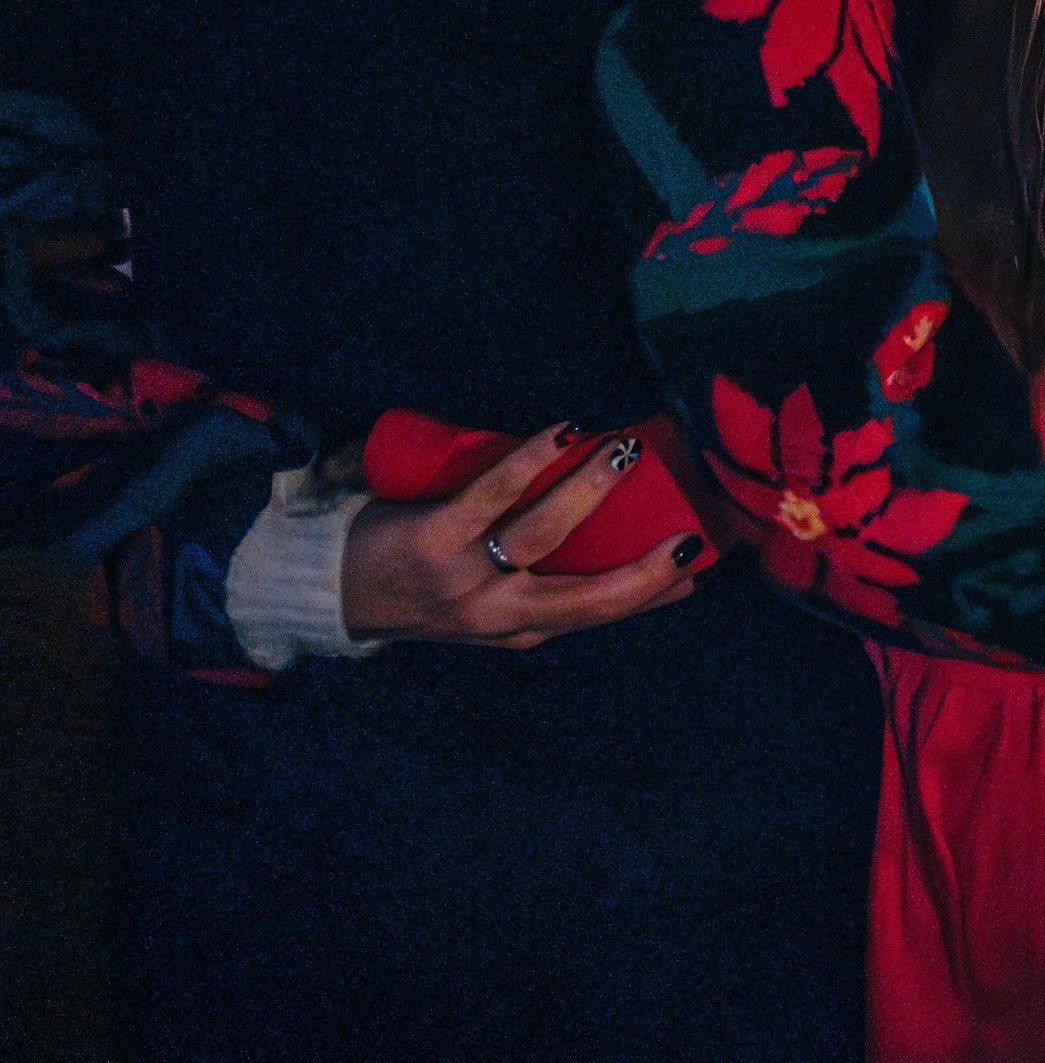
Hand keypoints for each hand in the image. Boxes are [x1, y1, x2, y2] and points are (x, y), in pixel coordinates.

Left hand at [340, 426, 704, 650]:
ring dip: (591, 492)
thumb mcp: (483, 605)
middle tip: (687, 536)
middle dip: (642, 572)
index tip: (694, 567)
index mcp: (518, 629)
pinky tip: (564, 433)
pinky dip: (533, 459)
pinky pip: (495, 493)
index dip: (651, 594)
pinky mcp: (436, 539)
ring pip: (544, 535)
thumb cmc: (421, 585)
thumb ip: (537, 584)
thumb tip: (605, 538)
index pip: (599, 615)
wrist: (332, 590)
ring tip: (625, 452)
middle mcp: (498, 614)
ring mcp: (467, 578)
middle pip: (586, 598)